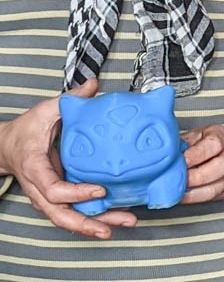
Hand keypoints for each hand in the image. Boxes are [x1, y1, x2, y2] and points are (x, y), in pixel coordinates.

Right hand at [0, 79, 136, 237]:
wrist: (7, 147)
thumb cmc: (26, 130)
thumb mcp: (45, 111)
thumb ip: (70, 99)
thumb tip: (93, 86)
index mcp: (35, 168)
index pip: (52, 189)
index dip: (75, 193)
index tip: (100, 190)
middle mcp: (40, 188)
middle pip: (59, 214)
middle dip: (86, 223)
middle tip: (112, 226)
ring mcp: (47, 197)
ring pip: (67, 219)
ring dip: (94, 224)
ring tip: (123, 223)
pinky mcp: (57, 198)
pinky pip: (73, 213)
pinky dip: (93, 218)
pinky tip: (116, 218)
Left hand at [181, 124, 223, 204]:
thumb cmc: (213, 143)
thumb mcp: (199, 135)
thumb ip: (185, 141)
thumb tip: (166, 150)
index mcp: (223, 138)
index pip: (214, 145)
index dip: (196, 154)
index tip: (181, 160)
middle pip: (220, 167)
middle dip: (196, 176)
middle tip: (177, 178)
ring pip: (216, 187)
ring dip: (194, 193)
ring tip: (176, 191)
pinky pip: (210, 198)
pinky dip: (193, 199)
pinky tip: (181, 197)